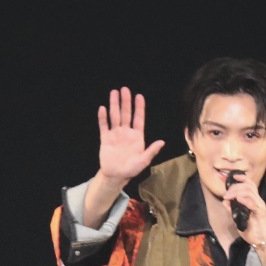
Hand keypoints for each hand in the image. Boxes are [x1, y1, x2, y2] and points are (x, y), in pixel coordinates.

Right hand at [84, 86, 164, 225]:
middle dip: (125, 101)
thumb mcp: (143, 161)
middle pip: (126, 114)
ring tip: (113, 92)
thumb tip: (162, 142)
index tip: (139, 96)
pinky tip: (103, 108)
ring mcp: (115, 134)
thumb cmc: (131, 169)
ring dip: (114, 105)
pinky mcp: (105, 139)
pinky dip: (103, 118)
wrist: (116, 176)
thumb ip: (151, 151)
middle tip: (124, 89)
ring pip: (115, 116)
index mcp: (137, 136)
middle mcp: (126, 132)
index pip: (138, 118)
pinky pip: (104, 126)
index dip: (139, 107)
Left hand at [223, 173, 265, 265]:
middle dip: (235, 187)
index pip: (250, 184)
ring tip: (229, 197)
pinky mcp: (261, 212)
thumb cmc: (251, 230)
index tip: (233, 177)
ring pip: (249, 192)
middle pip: (248, 186)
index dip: (242, 178)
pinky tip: (237, 200)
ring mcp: (260, 206)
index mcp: (253, 200)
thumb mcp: (238, 219)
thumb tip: (225, 201)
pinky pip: (253, 203)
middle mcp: (258, 200)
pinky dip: (244, 200)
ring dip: (237, 192)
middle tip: (226, 194)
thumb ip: (232, 210)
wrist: (261, 242)